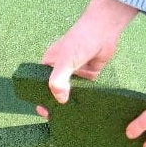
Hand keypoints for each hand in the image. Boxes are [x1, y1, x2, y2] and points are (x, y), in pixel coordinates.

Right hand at [36, 0, 137, 117]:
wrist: (104, 28)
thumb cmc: (80, 40)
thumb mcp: (65, 61)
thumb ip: (59, 81)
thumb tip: (61, 100)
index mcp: (48, 66)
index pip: (40, 86)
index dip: (41, 100)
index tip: (45, 113)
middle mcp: (60, 71)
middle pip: (55, 92)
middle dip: (56, 104)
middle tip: (60, 118)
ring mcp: (74, 74)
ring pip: (70, 93)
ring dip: (71, 103)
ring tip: (73, 118)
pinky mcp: (88, 76)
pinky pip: (84, 90)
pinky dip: (85, 98)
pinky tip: (86, 109)